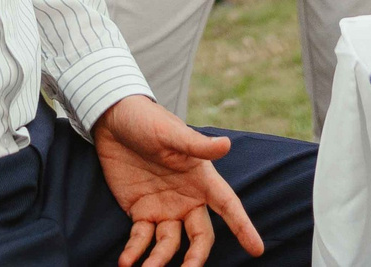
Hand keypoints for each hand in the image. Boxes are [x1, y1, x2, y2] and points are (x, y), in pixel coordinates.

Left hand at [91, 96, 263, 266]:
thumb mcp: (171, 132)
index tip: (257, 249)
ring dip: (160, 261)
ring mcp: (164, 208)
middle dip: (196, 257)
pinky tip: (127, 262)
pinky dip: (135, 252)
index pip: (228, 206)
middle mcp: (187, 199)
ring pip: (169, 244)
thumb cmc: (148, 121)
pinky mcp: (140, 212)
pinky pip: (141, 239)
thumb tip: (226, 144)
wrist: (113, 119)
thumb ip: (197, 145)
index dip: (243, 227)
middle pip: (200, 236)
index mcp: (201, 179)